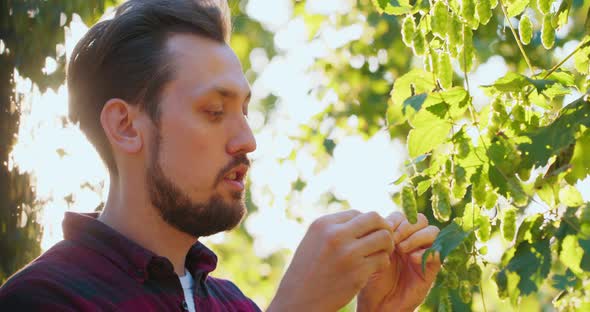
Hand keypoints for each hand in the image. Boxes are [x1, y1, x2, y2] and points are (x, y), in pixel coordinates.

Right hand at [268, 210, 394, 311]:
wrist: (299, 299)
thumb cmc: (308, 270)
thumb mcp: (314, 240)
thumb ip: (336, 228)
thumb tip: (366, 219)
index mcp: (324, 224)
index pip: (357, 213)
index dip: (365, 224)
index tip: (364, 236)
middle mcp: (336, 235)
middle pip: (374, 219)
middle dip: (382, 228)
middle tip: (381, 240)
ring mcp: (348, 253)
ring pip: (384, 238)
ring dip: (386, 245)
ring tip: (379, 253)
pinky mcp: (358, 272)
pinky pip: (383, 259)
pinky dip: (382, 262)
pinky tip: (372, 268)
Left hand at [357, 212, 440, 311]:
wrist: (378, 305)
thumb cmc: (372, 279)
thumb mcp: (373, 254)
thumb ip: (380, 236)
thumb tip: (385, 221)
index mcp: (397, 236)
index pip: (404, 216)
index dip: (395, 221)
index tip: (384, 231)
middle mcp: (412, 242)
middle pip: (420, 220)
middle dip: (407, 226)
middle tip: (393, 240)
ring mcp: (423, 254)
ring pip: (432, 231)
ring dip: (417, 237)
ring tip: (402, 249)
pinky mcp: (431, 269)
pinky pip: (439, 253)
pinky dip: (428, 252)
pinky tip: (412, 259)